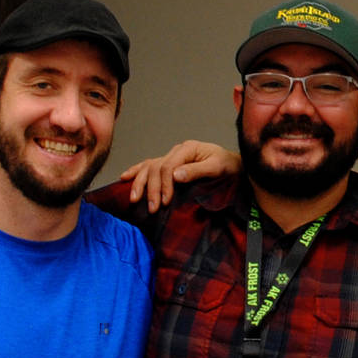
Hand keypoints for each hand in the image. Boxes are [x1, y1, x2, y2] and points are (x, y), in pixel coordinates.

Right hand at [116, 140, 238, 211]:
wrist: (233, 166)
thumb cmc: (227, 166)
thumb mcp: (216, 167)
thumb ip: (196, 170)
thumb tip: (175, 176)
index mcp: (188, 148)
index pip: (168, 166)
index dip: (164, 184)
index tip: (164, 202)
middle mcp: (177, 151)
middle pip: (156, 168)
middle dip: (152, 189)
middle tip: (152, 208)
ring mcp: (172, 156)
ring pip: (149, 167)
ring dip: (140, 183)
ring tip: (134, 199)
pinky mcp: (169, 164)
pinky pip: (149, 165)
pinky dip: (136, 171)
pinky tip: (125, 178)